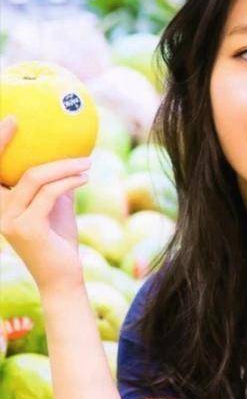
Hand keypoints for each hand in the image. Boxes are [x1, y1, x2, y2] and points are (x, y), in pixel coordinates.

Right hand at [0, 116, 91, 291]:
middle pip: (0, 168)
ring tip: (85, 162)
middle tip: (30, 124)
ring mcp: (9, 221)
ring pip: (33, 178)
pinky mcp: (27, 229)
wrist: (63, 279)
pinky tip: (85, 177)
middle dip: (4, 140)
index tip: (13, 120)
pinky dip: (69, 181)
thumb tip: (70, 155)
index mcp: (0, 207)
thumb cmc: (59, 242)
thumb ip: (53, 184)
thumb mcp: (55, 207)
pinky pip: (49, 194)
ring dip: (63, 165)